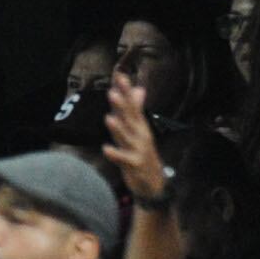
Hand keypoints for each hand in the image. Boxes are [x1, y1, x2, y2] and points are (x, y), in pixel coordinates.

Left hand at [99, 72, 171, 211]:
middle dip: (122, 105)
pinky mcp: (134, 164)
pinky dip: (116, 154)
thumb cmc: (142, 154)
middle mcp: (140, 135)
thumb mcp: (138, 130)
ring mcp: (138, 149)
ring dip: (118, 128)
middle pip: (130, 118)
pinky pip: (124, 159)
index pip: (131, 105)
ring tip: (109, 118)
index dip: (126, 91)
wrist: (153, 183)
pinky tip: (106, 149)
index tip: (119, 76)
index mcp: (139, 126)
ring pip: (127, 137)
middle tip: (112, 92)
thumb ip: (135, 110)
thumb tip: (139, 89)